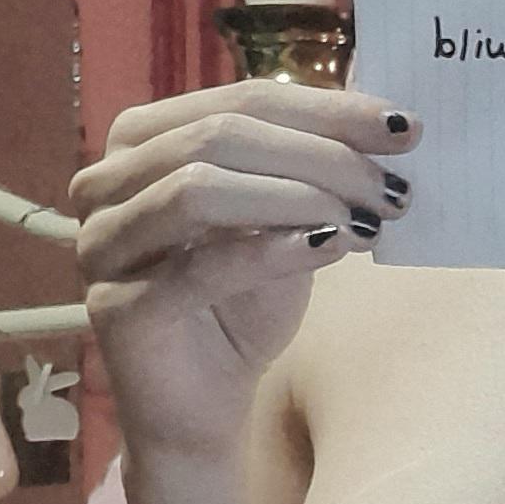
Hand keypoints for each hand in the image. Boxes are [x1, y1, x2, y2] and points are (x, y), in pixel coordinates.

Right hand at [70, 79, 419, 458]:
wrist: (205, 405)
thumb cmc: (242, 305)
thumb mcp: (287, 220)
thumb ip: (314, 167)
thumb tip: (384, 117)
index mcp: (144, 139)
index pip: (243, 98)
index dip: (328, 110)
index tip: (403, 129)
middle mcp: (106, 180)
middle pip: (220, 135)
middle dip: (322, 156)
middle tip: (392, 187)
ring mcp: (101, 243)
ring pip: (200, 188)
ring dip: (298, 197)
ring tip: (365, 221)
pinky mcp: (115, 307)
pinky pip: (199, 266)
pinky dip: (272, 250)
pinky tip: (331, 249)